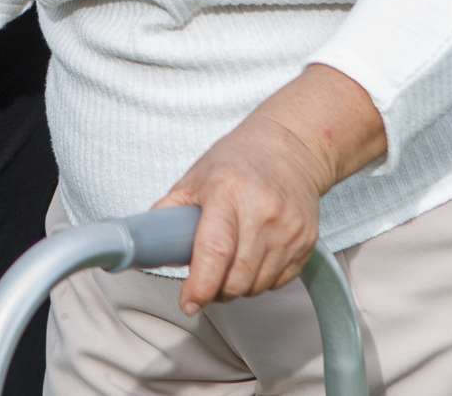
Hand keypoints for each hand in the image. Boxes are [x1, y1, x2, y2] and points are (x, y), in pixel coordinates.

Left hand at [156, 110, 333, 316]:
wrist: (290, 149)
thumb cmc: (237, 161)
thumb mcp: (195, 177)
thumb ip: (169, 211)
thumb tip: (145, 244)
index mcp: (228, 191)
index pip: (215, 250)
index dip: (200, 285)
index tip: (189, 302)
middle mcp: (263, 211)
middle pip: (237, 277)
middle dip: (216, 290)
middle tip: (206, 280)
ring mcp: (289, 228)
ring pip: (257, 285)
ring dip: (238, 287)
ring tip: (229, 265)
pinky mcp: (306, 241)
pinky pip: (278, 282)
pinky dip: (260, 280)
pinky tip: (253, 258)